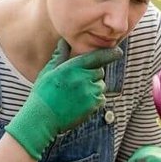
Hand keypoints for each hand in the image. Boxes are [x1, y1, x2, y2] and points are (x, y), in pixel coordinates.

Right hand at [6, 40, 122, 159]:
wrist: (42, 119)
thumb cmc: (43, 94)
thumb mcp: (48, 72)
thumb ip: (59, 56)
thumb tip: (64, 42)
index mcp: (72, 67)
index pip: (96, 57)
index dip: (109, 54)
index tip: (118, 52)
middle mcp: (83, 78)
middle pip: (99, 71)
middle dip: (93, 75)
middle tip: (78, 83)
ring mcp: (89, 92)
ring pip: (101, 85)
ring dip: (94, 88)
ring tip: (77, 96)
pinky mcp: (93, 105)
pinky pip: (101, 98)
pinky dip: (95, 100)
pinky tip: (80, 104)